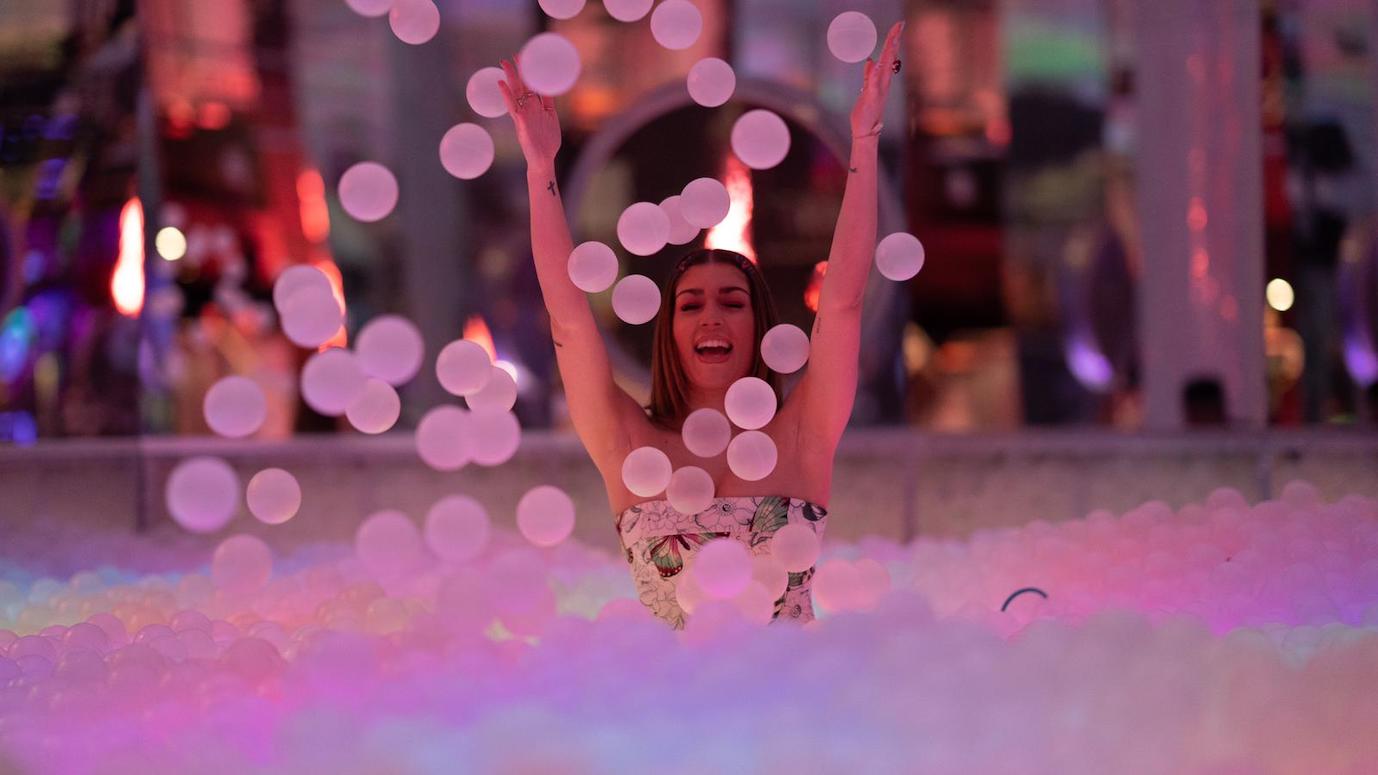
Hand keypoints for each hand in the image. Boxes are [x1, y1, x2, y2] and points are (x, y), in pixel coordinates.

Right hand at [498, 58, 560, 168]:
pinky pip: (512, 105)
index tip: (527, 58)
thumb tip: (550, 89)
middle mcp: (529, 108)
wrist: (542, 160)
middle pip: (523, 84)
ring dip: (512, 76)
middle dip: (519, 69)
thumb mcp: (551, 118)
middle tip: (515, 54)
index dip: (530, 72)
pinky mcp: (521, 122)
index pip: (532, 84)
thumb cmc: (547, 142)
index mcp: (536, 107)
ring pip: (517, 91)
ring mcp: (524, 114)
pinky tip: (501, 84)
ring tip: (505, 63)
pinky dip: (506, 94)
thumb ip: (549, 104)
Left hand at [850, 21, 903, 138]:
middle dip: (894, 40)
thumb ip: (869, 75)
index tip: (898, 27)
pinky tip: (875, 62)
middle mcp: (883, 83)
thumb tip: (870, 60)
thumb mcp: (866, 89)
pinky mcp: (870, 97)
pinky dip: (874, 72)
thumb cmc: (866, 112)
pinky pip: (873, 83)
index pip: (889, 56)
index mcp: (882, 80)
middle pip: (890, 57)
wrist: (865, 131)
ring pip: (884, 67)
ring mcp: (878, 90)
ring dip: (888, 53)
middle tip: (900, 24)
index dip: (893, 41)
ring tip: (893, 38)